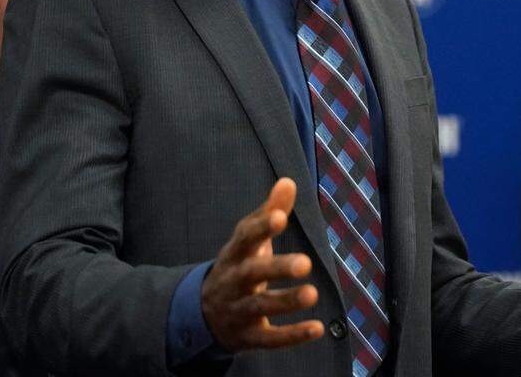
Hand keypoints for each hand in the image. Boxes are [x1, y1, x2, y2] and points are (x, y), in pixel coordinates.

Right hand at [201, 178, 324, 351]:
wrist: (203, 314)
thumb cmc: (238, 265)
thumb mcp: (248, 240)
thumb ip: (269, 211)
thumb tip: (288, 181)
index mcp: (235, 254)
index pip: (245, 238)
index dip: (261, 227)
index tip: (280, 217)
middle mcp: (234, 281)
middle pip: (253, 273)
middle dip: (277, 268)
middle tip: (305, 263)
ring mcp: (239, 310)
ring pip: (261, 307)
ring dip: (287, 302)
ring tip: (312, 294)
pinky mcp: (248, 337)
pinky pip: (270, 339)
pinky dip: (292, 335)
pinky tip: (317, 327)